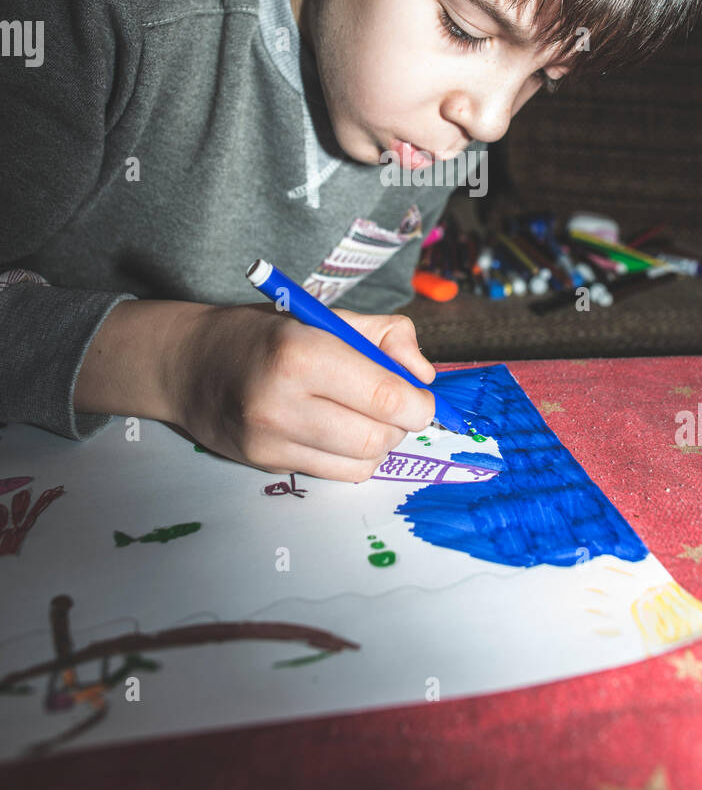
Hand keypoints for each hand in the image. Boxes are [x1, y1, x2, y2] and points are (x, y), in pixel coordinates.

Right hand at [172, 301, 436, 480]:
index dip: (418, 403)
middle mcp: (282, 402)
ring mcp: (270, 441)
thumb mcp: (325, 314)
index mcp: (301, 353)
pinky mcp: (265, 465)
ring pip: (360, 464)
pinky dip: (352, 457)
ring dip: (379, 444)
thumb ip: (385, 334)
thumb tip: (423, 375)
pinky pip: (335, 475)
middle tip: (394, 405)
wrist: (189, 363)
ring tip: (365, 416)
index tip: (420, 396)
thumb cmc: (264, 334)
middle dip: (401, 425)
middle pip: (377, 438)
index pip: (385, 397)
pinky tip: (339, 432)